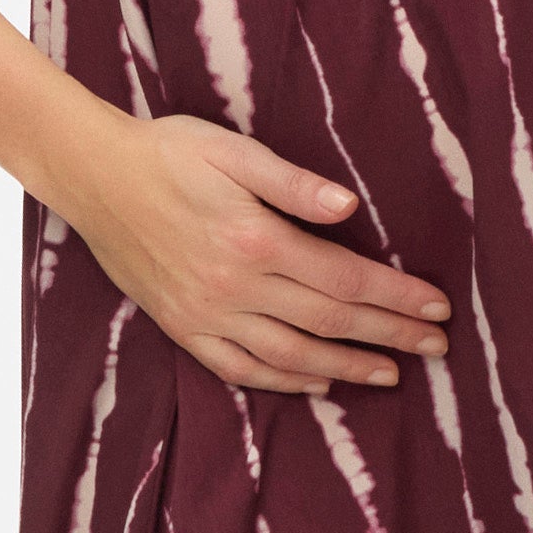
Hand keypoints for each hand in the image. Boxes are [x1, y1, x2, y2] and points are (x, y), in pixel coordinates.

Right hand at [64, 110, 452, 396]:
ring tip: (392, 374)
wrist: (93, 176)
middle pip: (329, 321)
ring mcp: (206, 314)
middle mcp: (233, 286)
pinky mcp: (182, 328)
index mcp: (255, 239)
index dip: (397, 296)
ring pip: (290, 355)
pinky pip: (240, 368)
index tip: (439, 308)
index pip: (345, 278)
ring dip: (346, 368)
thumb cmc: (168, 151)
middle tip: (438, 348)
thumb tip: (350, 207)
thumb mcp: (232, 150)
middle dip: (390, 336)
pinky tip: (317, 382)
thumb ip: (293, 183)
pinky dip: (284, 381)